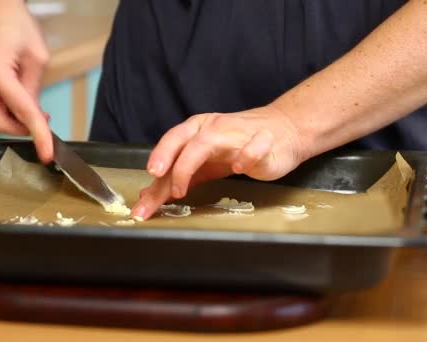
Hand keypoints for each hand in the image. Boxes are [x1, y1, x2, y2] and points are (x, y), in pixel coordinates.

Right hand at [0, 0, 52, 161]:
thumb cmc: (17, 25)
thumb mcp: (38, 59)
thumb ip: (34, 92)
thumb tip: (34, 118)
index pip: (21, 112)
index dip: (38, 135)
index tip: (47, 154)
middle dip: (23, 130)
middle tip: (43, 122)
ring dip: (12, 120)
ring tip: (31, 106)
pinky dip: (2, 112)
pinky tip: (15, 101)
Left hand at [131, 105, 306, 219]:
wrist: (283, 130)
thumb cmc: (239, 146)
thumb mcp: (206, 162)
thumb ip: (181, 176)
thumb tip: (151, 194)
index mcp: (198, 129)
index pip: (171, 142)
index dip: (156, 162)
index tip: (143, 190)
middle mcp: (213, 128)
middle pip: (184, 140)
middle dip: (166, 159)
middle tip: (154, 180)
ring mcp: (237, 134)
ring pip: (208, 141)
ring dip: (189, 164)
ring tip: (180, 189)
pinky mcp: (263, 142)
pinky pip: (254, 146)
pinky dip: (246, 155)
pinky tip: (239, 169)